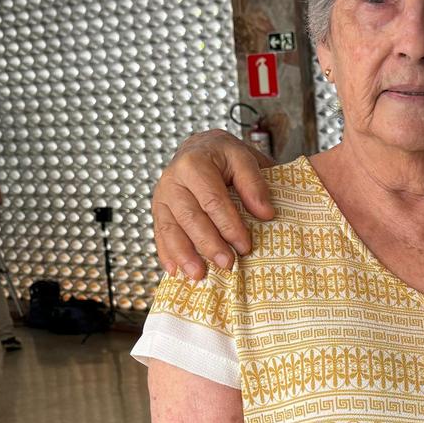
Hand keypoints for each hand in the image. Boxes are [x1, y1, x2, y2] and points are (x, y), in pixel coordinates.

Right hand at [151, 130, 275, 278]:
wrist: (201, 147)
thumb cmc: (226, 156)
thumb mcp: (245, 158)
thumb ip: (254, 183)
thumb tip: (266, 214)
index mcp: (194, 162)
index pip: (213, 199)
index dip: (229, 225)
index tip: (245, 246)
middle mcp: (172, 179)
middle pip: (190, 217)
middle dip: (209, 244)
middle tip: (227, 264)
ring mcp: (162, 195)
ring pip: (171, 228)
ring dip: (184, 255)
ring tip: (199, 275)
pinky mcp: (158, 209)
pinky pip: (160, 233)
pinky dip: (167, 254)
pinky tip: (176, 272)